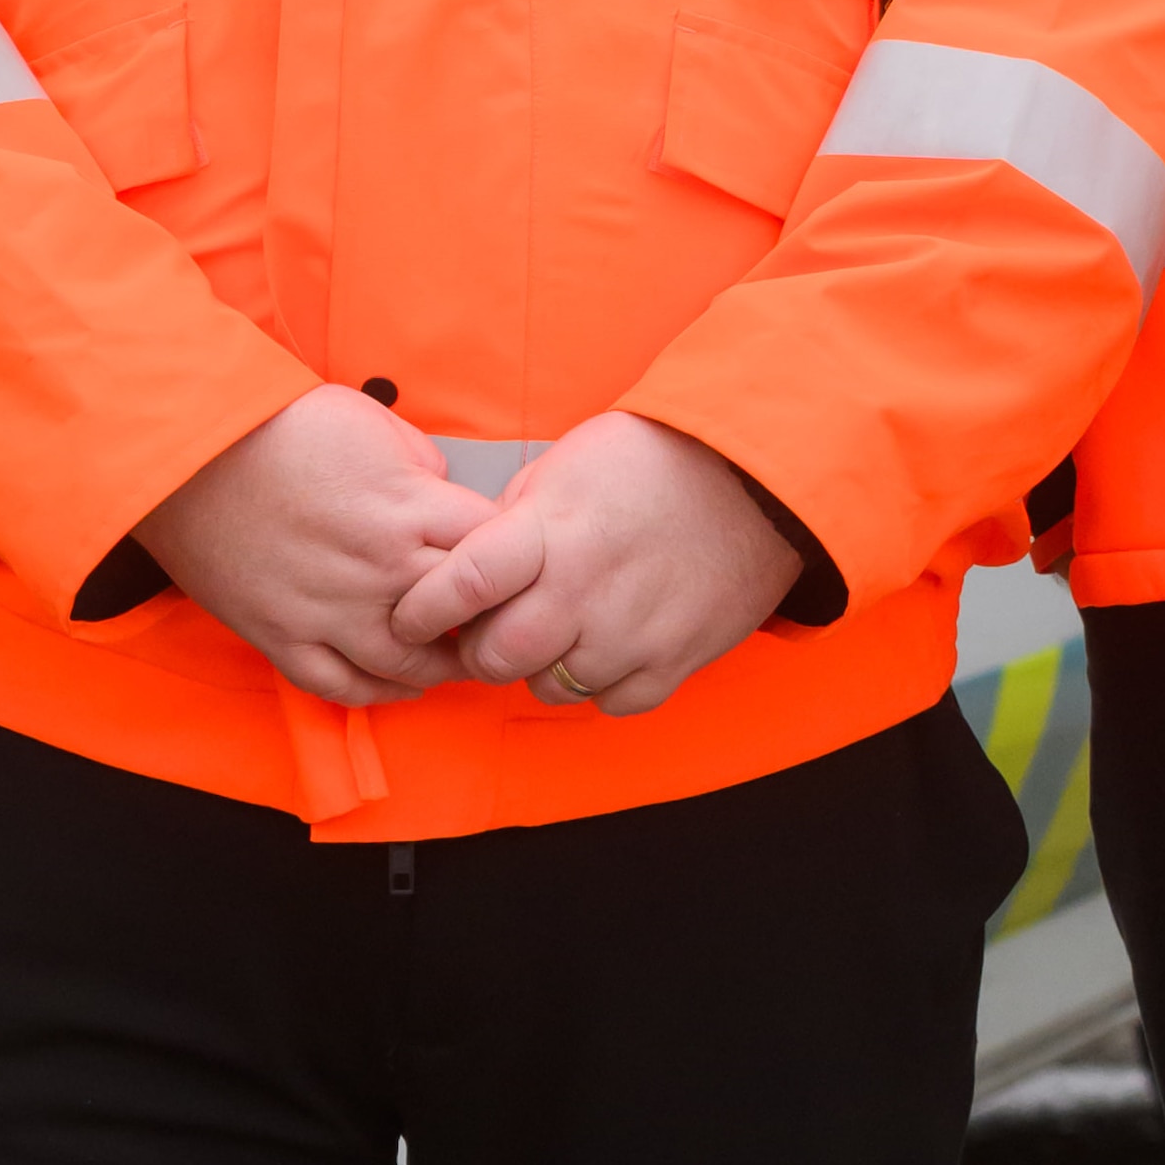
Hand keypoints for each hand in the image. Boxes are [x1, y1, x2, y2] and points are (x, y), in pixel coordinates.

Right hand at [138, 385, 489, 705]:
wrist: (188, 450)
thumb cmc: (280, 426)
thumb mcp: (374, 423)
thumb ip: (422, 467)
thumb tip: (444, 495)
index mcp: (408, 510)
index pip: (493, 552)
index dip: (508, 558)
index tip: (507, 563)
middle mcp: (378, 571)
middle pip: (462, 619)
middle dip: (485, 621)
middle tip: (494, 623)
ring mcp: (329, 611)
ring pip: (408, 666)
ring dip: (441, 667)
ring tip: (455, 659)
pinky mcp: (282, 636)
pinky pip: (340, 685)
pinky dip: (377, 692)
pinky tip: (398, 682)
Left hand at [393, 410, 805, 716]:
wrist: (756, 478)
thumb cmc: (654, 461)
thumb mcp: (565, 465)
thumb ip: (512, 518)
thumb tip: (471, 562)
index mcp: (550, 534)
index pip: (460, 586)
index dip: (422, 610)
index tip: (409, 616)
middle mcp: (584, 592)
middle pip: (496, 659)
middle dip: (483, 649)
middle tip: (493, 629)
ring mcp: (631, 635)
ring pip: (551, 688)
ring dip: (545, 667)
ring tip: (565, 627)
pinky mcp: (674, 662)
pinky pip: (610, 703)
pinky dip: (602, 682)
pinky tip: (610, 643)